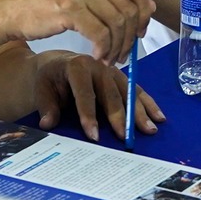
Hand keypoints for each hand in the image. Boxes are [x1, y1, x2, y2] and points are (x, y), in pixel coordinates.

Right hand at [0, 0, 153, 63]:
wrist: (5, 8)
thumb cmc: (41, 1)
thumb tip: (150, 6)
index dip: (143, 14)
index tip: (138, 33)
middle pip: (129, 8)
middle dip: (130, 36)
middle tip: (123, 53)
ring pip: (117, 23)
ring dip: (117, 47)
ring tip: (109, 58)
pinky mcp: (69, 9)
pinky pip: (101, 34)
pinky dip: (104, 50)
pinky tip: (97, 56)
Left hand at [32, 51, 163, 141]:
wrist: (58, 63)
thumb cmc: (51, 78)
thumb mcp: (42, 89)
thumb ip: (47, 106)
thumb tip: (48, 123)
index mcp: (77, 67)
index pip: (85, 93)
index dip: (89, 115)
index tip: (94, 136)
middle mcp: (99, 66)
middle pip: (111, 94)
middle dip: (120, 117)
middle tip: (125, 137)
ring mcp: (113, 70)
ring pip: (129, 92)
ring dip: (140, 112)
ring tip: (149, 130)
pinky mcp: (122, 77)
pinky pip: (137, 90)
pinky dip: (149, 104)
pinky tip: (158, 117)